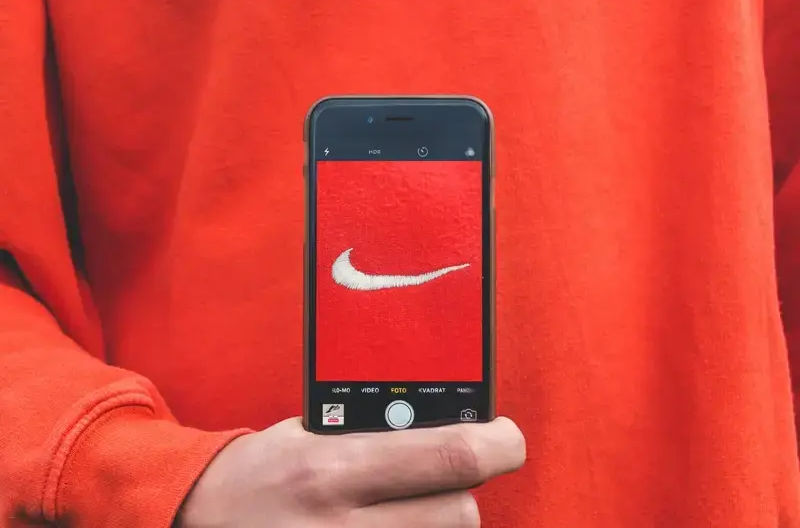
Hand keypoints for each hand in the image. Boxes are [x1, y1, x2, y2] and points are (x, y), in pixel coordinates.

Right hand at [177, 416, 524, 527]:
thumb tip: (448, 425)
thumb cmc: (260, 471)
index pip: (452, 455)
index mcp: (334, 468)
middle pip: (461, 513)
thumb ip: (377, 432)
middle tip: (445, 475)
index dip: (498, 443)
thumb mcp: (310, 432)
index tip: (505, 436)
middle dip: (464, 490)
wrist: (200, 520)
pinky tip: (392, 526)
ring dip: (439, 523)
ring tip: (405, 507)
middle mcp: (342, 525)